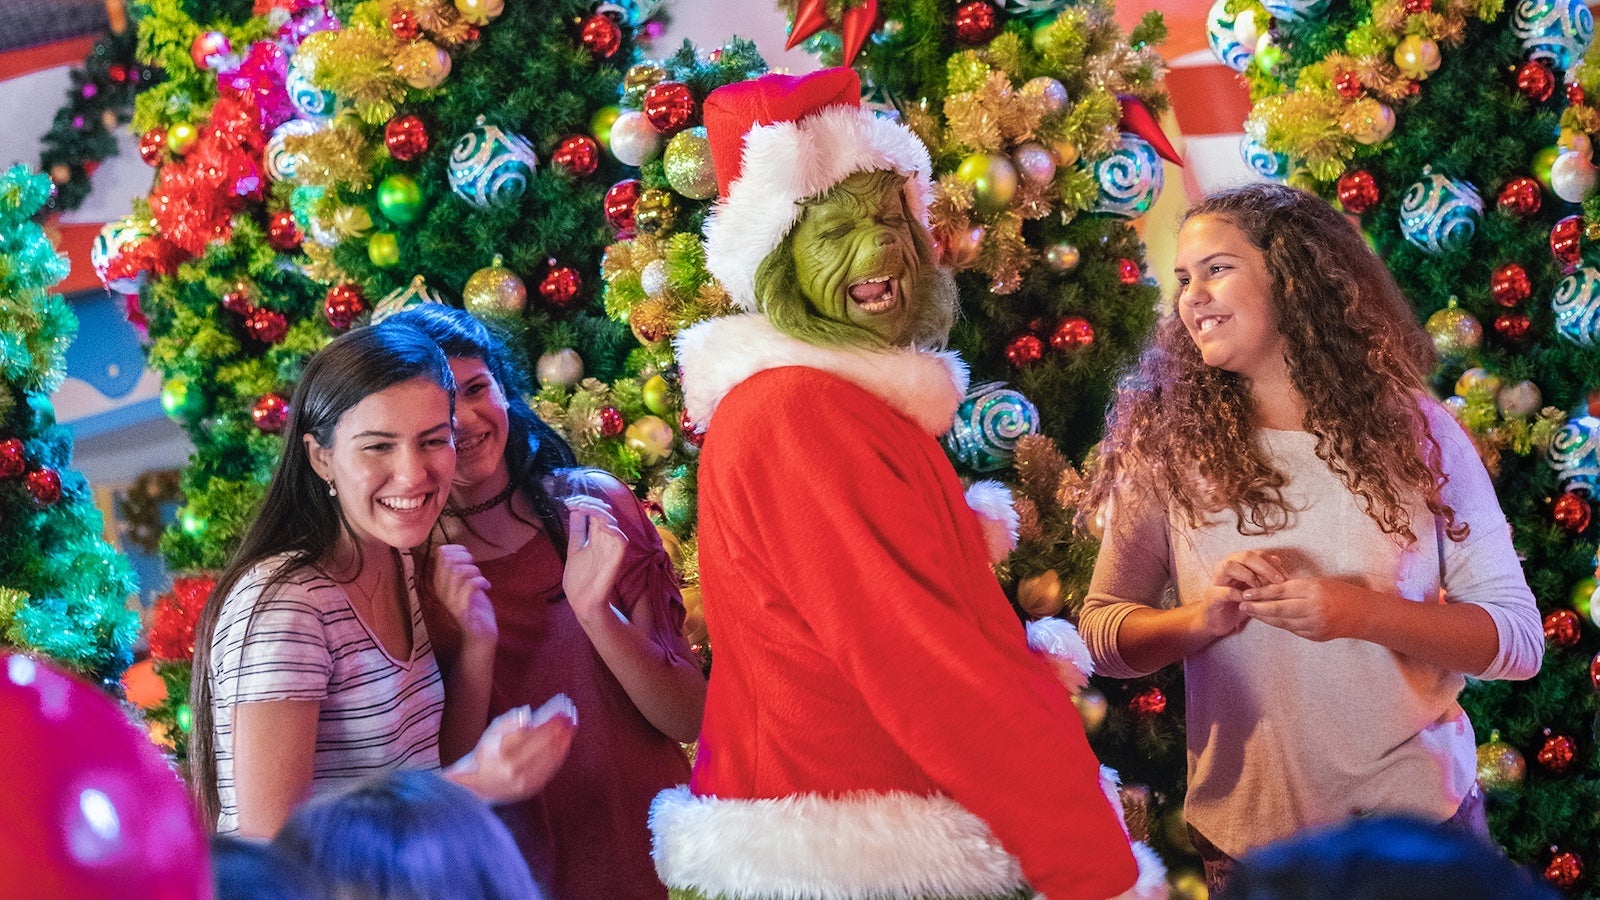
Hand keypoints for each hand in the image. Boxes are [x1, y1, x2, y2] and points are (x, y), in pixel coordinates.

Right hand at [428, 544, 495, 644]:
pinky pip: (470, 586)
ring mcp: (450, 601)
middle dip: (467, 559)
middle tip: (475, 569)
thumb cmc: (475, 606)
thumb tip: (459, 550)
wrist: (480, 634)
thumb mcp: (463, 583)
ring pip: (459, 572)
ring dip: (475, 572)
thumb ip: (458, 569)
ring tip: (481, 580)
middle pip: (450, 560)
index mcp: (440, 581)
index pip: (441, 553)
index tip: (468, 558)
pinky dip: (482, 582)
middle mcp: (441, 590)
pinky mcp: (462, 609)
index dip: (458, 549)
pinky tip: (487, 587)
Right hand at [446, 697, 577, 803]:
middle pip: (544, 747)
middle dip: (559, 731)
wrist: (476, 787)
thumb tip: (527, 714)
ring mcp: (523, 782)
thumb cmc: (485, 756)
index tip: (559, 713)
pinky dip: (559, 755)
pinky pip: (550, 770)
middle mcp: (513, 770)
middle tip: (569, 717)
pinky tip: (565, 744)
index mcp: (501, 754)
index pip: (531, 736)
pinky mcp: (530, 790)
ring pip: (550, 759)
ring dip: (563, 742)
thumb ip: (508, 722)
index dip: (548, 724)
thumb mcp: (490, 734)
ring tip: (571, 727)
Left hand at [562, 495, 628, 624]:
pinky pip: (621, 541)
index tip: (569, 501)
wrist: (582, 603)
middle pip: (604, 513)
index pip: (595, 512)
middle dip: (590, 503)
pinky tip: (600, 525)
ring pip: (612, 522)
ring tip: (582, 507)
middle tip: (574, 502)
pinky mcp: (616, 559)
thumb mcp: (574, 550)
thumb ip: (577, 531)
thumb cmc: (579, 579)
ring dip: (598, 512)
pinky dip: (613, 530)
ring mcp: (611, 549)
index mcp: (595, 537)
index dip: (585, 503)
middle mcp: (605, 540)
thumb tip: (575, 509)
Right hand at [1197, 551, 1286, 639]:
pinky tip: (1248, 601)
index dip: (1273, 564)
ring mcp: (1217, 579)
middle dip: (1265, 567)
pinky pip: (1224, 591)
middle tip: (1278, 581)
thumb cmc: (1238, 602)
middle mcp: (1226, 566)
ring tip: (1261, 589)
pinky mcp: (1212, 595)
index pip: (1258, 554)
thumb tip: (1278, 561)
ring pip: (1230, 566)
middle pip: (1246, 556)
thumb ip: (1265, 575)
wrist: (1218, 620)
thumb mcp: (1256, 588)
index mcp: (1238, 562)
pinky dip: (1238, 594)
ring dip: (1249, 576)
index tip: (1286, 577)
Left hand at [1239, 576, 1373, 641]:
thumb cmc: (1339, 592)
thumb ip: (1294, 587)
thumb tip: (1269, 588)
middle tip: (1241, 605)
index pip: (1280, 591)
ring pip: (1282, 622)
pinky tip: (1269, 620)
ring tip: (1251, 612)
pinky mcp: (1315, 636)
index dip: (1261, 593)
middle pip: (1278, 609)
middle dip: (1257, 608)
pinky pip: (1292, 629)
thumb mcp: (1316, 582)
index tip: (1246, 592)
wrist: (1363, 613)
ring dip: (1265, 618)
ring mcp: (1314, 625)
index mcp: (1312, 590)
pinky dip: (1279, 624)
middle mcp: (1313, 608)